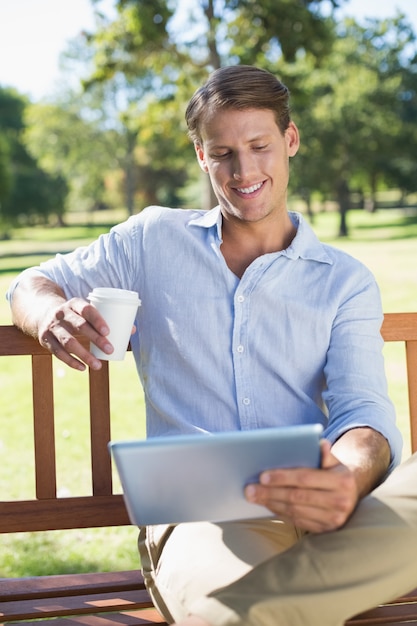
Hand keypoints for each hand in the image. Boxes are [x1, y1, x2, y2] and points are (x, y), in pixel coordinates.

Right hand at [38, 297, 112, 370]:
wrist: (43, 313)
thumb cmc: (74, 315)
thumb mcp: (85, 311)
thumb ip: (107, 320)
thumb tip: (132, 330)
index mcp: (74, 304)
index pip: (86, 309)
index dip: (97, 320)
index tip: (108, 332)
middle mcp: (62, 314)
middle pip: (79, 326)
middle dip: (96, 339)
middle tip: (110, 350)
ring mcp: (52, 327)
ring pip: (68, 342)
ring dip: (84, 355)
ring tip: (98, 365)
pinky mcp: (45, 340)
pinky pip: (58, 353)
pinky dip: (71, 362)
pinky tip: (83, 368)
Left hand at [245, 439, 359, 532]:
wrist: (352, 496)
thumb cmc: (336, 474)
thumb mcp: (335, 461)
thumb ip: (326, 453)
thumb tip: (320, 443)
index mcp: (341, 481)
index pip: (305, 478)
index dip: (283, 477)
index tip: (262, 476)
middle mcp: (340, 502)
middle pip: (297, 497)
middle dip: (270, 492)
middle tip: (250, 489)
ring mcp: (334, 519)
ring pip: (295, 511)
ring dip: (271, 503)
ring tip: (254, 497)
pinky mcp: (326, 530)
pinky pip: (298, 521)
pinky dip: (280, 513)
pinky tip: (268, 505)